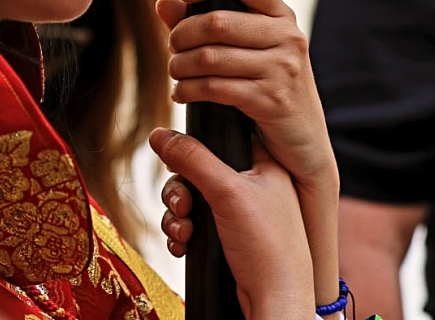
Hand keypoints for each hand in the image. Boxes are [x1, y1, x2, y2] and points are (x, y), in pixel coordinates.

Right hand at [150, 128, 313, 318]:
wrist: (275, 299)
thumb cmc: (268, 246)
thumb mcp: (227, 191)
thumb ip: (192, 158)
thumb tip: (159, 135)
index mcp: (264, 164)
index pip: (221, 139)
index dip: (195, 148)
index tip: (179, 163)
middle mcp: (253, 185)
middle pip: (198, 171)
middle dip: (179, 191)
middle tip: (181, 206)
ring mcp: (241, 213)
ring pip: (192, 199)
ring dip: (177, 214)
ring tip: (182, 231)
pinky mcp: (229, 236)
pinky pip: (194, 224)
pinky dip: (183, 232)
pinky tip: (183, 244)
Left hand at [155, 0, 336, 191]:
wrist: (303, 142)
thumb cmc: (268, 89)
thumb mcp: (245, 51)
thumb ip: (204, 23)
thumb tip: (164, 2)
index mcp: (281, 16)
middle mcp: (287, 37)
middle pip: (217, 22)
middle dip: (182, 34)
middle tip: (173, 47)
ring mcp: (283, 69)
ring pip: (210, 56)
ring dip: (180, 65)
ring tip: (176, 72)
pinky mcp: (272, 100)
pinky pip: (215, 87)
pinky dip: (188, 90)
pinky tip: (182, 94)